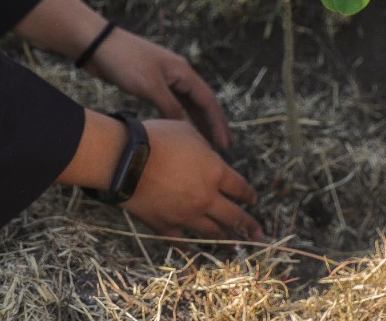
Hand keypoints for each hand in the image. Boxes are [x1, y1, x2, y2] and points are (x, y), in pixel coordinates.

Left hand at [88, 28, 230, 150]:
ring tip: (207, 142)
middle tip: (223, 147)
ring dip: (199, 122)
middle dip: (213, 124)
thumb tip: (185, 128)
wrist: (98, 45)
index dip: (217, 123)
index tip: (225, 144)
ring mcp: (166, 78)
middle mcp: (179, 74)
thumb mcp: (149, 86)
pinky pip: (174, 103)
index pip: (208, 100)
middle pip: (202, 102)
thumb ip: (170, 107)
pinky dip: (182, 117)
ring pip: (189, 103)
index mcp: (183, 72)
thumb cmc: (125, 62)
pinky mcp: (152, 83)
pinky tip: (182, 128)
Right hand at [124, 118, 261, 240]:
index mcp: (215, 172)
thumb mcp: (188, 132)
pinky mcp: (165, 225)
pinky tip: (196, 253)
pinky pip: (182, 242)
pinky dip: (191, 249)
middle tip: (258, 234)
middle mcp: (206, 197)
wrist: (126, 159)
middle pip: (232, 215)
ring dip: (225, 237)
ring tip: (234, 244)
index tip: (253, 200)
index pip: (239, 187)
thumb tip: (209, 156)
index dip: (248, 194)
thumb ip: (204, 148)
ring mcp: (186, 214)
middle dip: (248, 225)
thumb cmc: (158, 138)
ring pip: (211, 231)